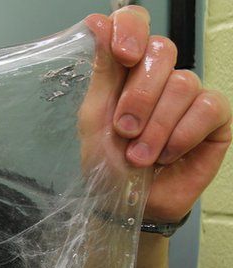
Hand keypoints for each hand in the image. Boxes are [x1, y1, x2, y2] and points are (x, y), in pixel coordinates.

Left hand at [81, 6, 230, 222]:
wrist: (127, 204)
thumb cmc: (107, 161)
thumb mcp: (94, 117)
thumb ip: (102, 72)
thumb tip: (98, 22)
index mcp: (126, 68)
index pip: (135, 22)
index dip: (131, 29)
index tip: (123, 55)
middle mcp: (160, 75)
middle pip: (162, 51)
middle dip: (138, 96)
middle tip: (124, 131)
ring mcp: (189, 95)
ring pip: (184, 83)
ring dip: (156, 126)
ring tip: (140, 155)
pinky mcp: (215, 118)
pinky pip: (208, 107)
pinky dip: (182, 134)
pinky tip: (167, 154)